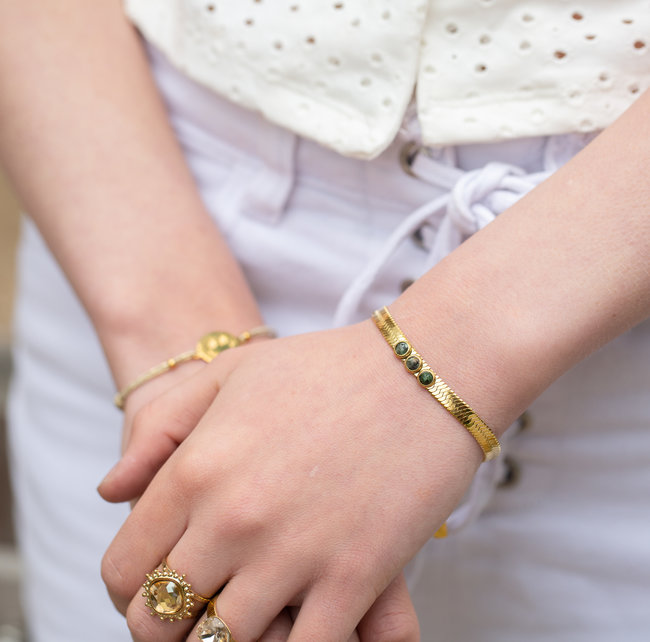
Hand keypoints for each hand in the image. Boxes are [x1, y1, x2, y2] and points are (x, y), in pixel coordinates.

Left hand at [102, 320, 481, 640]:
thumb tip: (112, 493)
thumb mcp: (229, 374)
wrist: (423, 370)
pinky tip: (299, 624)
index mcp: (196, 470)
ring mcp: (294, 555)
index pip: (125, 569)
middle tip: (200, 606)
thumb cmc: (326, 368)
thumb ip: (159, 431)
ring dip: (227, 639)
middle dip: (170, 624)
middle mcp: (233, 520)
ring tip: (251, 611)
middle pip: (161, 622)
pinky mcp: (355, 579)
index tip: (156, 585)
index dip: (129, 589)